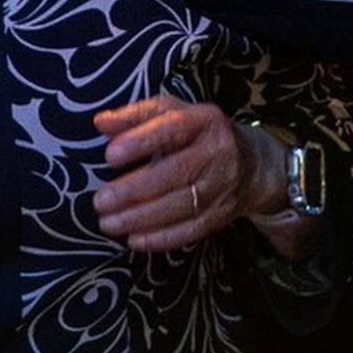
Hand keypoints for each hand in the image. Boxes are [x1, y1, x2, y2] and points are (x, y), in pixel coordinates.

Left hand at [86, 98, 260, 253]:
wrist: (252, 163)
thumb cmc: (197, 134)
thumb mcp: (172, 112)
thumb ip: (136, 115)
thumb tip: (101, 122)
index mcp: (203, 121)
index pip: (171, 129)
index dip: (140, 142)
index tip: (109, 156)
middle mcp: (217, 153)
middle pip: (175, 174)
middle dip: (134, 190)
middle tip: (100, 202)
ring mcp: (222, 186)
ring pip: (181, 206)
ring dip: (142, 218)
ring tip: (108, 223)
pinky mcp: (222, 214)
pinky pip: (192, 230)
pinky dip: (162, 238)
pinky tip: (134, 240)